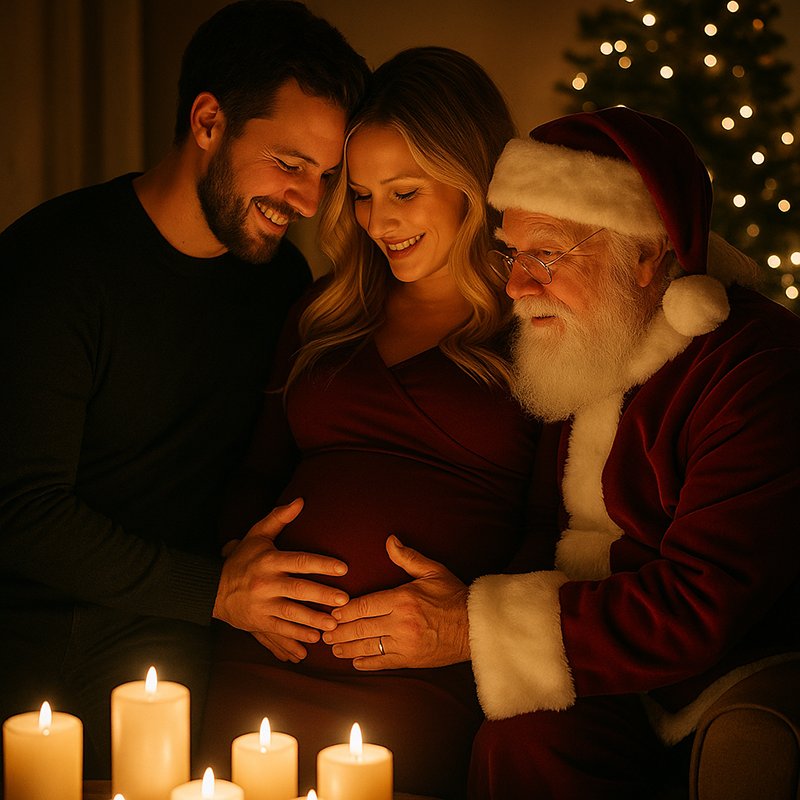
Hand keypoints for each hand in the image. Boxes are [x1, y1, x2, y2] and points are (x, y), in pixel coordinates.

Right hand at [214, 498, 349, 660]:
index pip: (300, 561)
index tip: (343, 568)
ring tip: (334, 624)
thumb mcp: (257, 535)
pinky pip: (280, 630)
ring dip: (313, 620)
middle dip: (322, 595)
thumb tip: (300, 501)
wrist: (212, 588)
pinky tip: (314, 638)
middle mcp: (265, 583)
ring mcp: (261, 604)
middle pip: (298, 589)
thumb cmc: (242, 559)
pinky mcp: (258, 622)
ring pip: (291, 613)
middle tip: (344, 599)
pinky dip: (297, 636)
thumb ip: (278, 518)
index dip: (322, 564)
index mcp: (269, 560)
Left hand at [323, 535, 469, 669]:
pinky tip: (355, 662)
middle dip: (340, 631)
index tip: (332, 612)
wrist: (475, 626)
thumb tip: (390, 540)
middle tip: (324, 633)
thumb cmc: (453, 595)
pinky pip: (383, 662)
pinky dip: (367, 663)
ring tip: (333, 648)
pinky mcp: (411, 659)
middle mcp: (401, 622)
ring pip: (369, 646)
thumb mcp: (432, 571)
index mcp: (403, 599)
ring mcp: (405, 643)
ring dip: (347, 648)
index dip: (345, 610)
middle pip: (361, 627)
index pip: (365, 605)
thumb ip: (408, 557)